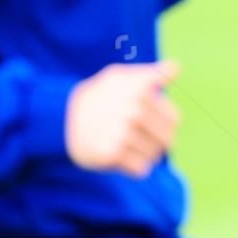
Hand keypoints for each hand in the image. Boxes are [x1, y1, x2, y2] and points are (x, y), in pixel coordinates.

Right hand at [65, 61, 180, 177]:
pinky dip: (133, 168)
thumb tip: (176, 67)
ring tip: (125, 145)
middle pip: (166, 140)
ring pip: (154, 156)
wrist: (61, 118)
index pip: (173, 119)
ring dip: (143, 155)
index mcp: (140, 89)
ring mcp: (122, 132)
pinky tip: (120, 157)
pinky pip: (139, 170)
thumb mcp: (120, 78)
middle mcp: (133, 109)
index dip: (163, 123)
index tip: (146, 119)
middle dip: (155, 142)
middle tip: (135, 137)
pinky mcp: (111, 154)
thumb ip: (151, 74)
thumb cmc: (98, 97)